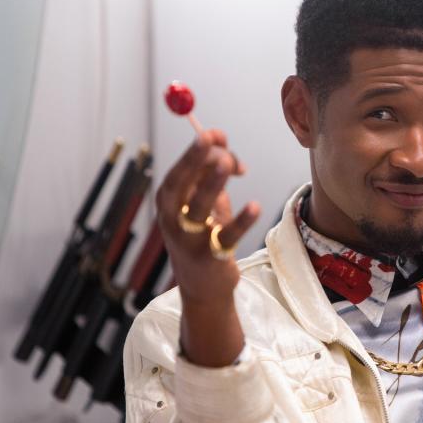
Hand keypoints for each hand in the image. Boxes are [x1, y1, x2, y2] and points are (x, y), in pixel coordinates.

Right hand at [155, 129, 260, 364]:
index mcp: (168, 203)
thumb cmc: (204, 236)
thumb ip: (212, 171)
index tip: (214, 134)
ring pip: (198, 208)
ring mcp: (189, 240)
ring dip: (213, 183)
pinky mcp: (210, 258)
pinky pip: (226, 236)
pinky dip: (241, 220)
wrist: (205, 288)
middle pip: (180, 185)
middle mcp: (172, 220)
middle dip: (195, 159)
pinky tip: (254, 206)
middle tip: (211, 138)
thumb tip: (220, 138)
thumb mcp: (206, 202)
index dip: (195, 151)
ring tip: (229, 165)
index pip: (178, 171)